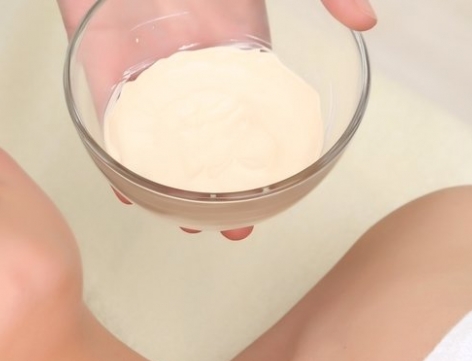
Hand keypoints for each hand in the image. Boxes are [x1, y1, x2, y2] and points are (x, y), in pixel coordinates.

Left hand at [58, 0, 376, 239]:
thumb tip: (367, 20)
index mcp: (235, 48)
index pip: (254, 115)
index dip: (263, 159)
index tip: (271, 200)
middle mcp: (193, 67)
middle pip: (208, 139)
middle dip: (219, 186)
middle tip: (228, 230)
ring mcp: (149, 70)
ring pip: (159, 139)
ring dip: (168, 184)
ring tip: (180, 222)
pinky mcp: (104, 67)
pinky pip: (110, 118)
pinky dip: (115, 153)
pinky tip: (126, 187)